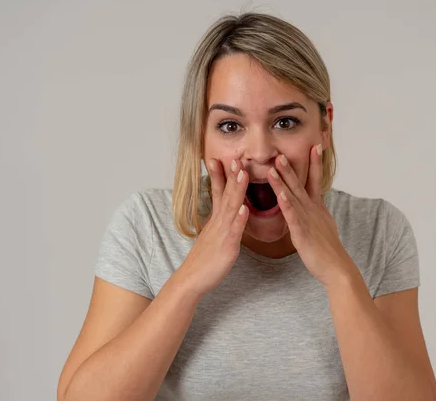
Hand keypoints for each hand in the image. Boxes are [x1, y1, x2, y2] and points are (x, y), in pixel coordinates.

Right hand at [178, 158, 248, 298]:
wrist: (191, 280)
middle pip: (225, 194)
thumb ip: (220, 223)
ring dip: (237, 190)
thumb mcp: (212, 236)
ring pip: (231, 207)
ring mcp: (222, 233)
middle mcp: (218, 222)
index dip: (219, 175)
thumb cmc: (204, 261)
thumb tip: (227, 213)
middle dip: (230, 174)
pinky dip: (239, 219)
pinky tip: (245, 208)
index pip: (217, 192)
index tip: (218, 158)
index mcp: (216, 220)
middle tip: (234, 155)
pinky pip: (235, 231)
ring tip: (242, 173)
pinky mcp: (227, 246)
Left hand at [267, 145, 356, 286]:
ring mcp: (307, 220)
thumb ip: (318, 211)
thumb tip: (318, 202)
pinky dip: (286, 205)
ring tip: (274, 166)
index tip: (314, 146)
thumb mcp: (324, 224)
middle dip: (291, 167)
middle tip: (282, 150)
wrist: (336, 267)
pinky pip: (292, 217)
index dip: (314, 163)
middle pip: (300, 184)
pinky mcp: (302, 233)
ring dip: (283, 181)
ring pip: (293, 197)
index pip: (314, 180)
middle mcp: (312, 210)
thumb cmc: (328, 248)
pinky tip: (280, 195)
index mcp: (317, 207)